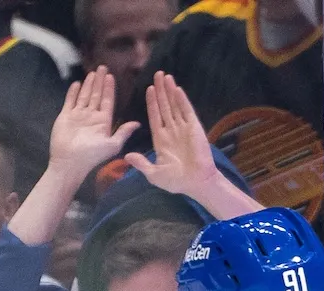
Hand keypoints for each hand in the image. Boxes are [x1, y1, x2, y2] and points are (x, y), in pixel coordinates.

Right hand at [48, 66, 138, 180]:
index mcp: (103, 121)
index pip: (107, 101)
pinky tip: (77, 83)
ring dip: (89, 84)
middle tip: (102, 67)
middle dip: (99, 82)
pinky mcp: (65, 116)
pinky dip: (73, 92)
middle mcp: (91, 116)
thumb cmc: (92, 155)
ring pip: (85, 95)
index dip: (109, 88)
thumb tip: (138, 124)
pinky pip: (70, 100)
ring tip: (92, 72)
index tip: (111, 76)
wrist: (70, 162)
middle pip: (96, 95)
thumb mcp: (112, 145)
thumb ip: (124, 132)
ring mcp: (78, 115)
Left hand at [123, 71, 217, 196]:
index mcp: (160, 139)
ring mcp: (183, 128)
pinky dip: (182, 100)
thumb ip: (141, 164)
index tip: (148, 89)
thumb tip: (126, 156)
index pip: (155, 116)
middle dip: (160, 91)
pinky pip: (187, 111)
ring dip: (170, 91)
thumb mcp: (154, 174)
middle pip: (164, 106)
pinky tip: (177, 89)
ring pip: (174, 105)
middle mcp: (171, 130)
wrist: (196, 183)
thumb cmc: (176, 181)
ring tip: (165, 76)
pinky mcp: (194, 128)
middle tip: (157, 74)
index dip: (152, 103)